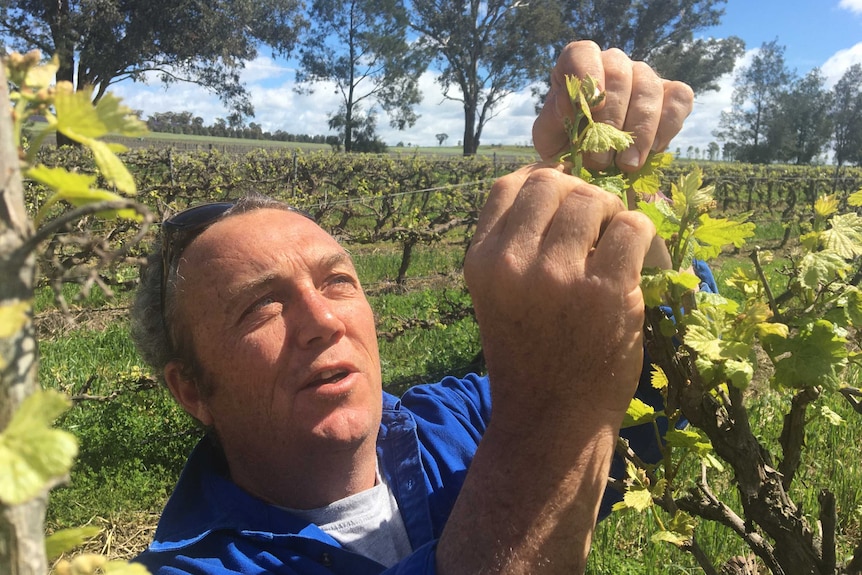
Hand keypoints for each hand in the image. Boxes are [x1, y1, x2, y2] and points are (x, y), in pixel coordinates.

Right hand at [464, 165, 654, 422]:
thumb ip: (515, 243)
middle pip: (555, 183)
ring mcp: (558, 276)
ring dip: (616, 216)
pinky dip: (646, 238)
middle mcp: (513, 262)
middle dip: (583, 198)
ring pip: (597, 200)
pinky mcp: (605, 293)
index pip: (511, 185)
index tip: (566, 203)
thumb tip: (554, 178)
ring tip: (620, 249)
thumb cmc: (530, 354)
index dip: (544, 181)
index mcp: (482, 260)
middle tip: (599, 230)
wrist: (551, 419)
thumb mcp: (500, 294)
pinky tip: (643, 264)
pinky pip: (635, 227)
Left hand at [533, 41, 693, 172]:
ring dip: (640, 130)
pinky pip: (679, 98)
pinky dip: (668, 127)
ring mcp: (644, 77)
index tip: (588, 108)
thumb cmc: (565, 147)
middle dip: (612, 121)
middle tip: (602, 160)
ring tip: (627, 164)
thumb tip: (570, 104)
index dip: (587, 76)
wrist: (591, 167)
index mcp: (578, 67)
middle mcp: (613, 64)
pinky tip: (652, 151)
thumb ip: (552, 120)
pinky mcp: (671, 94)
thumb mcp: (548, 138)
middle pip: (620, 74)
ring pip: (650, 88)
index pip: (583, 53)